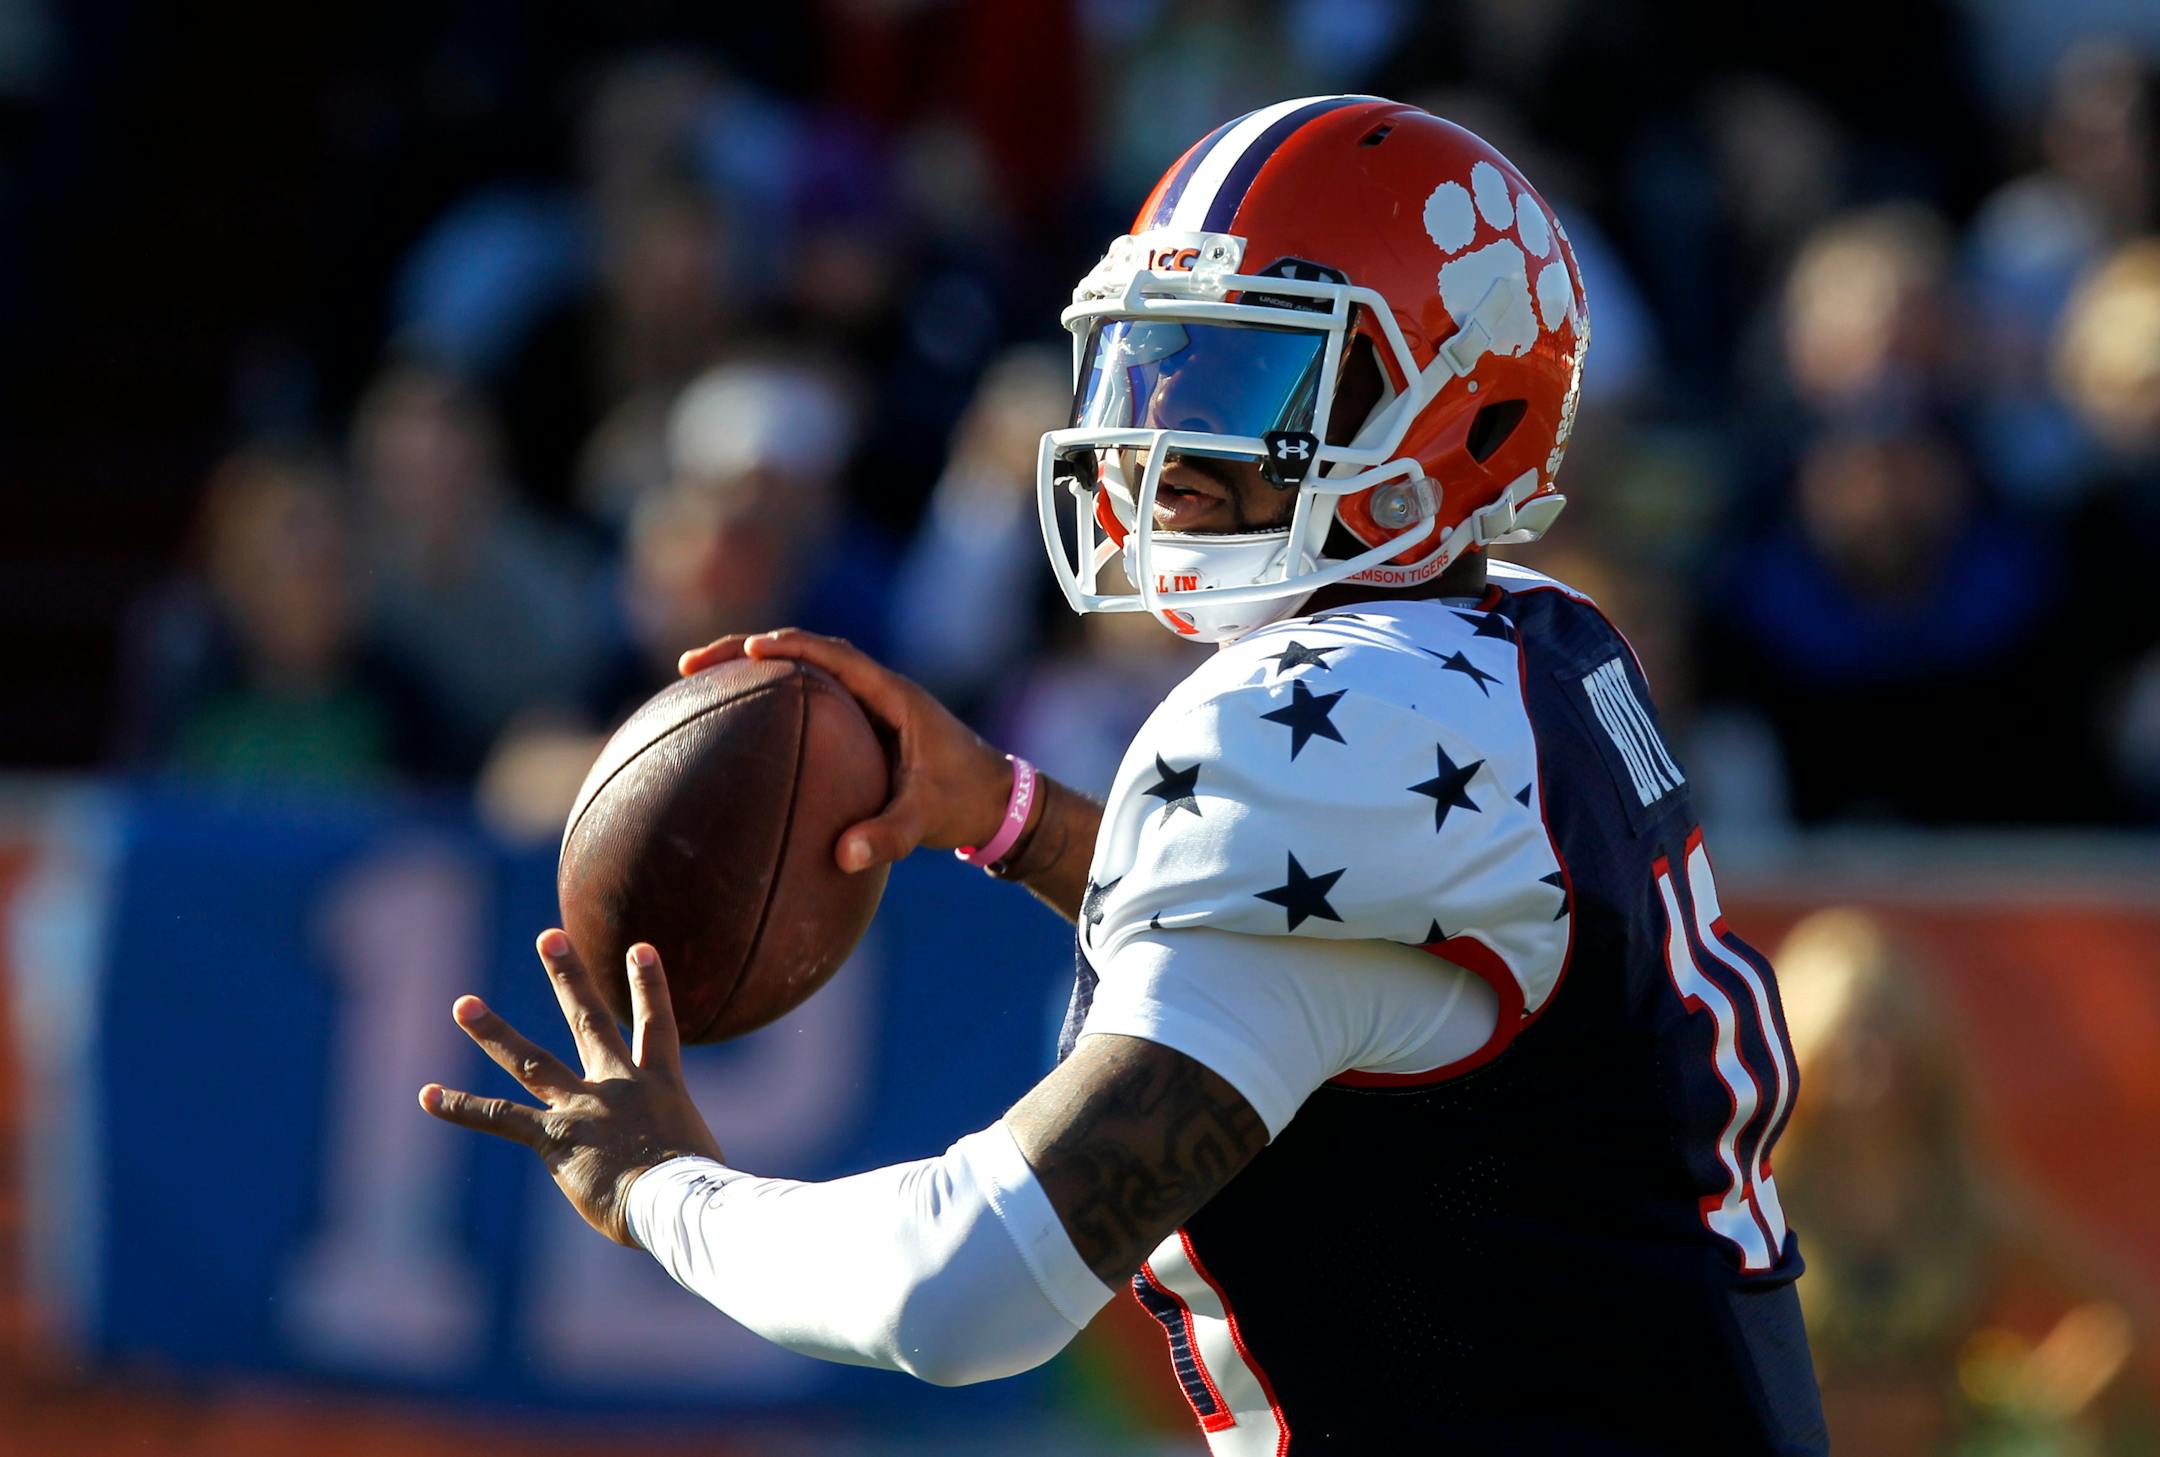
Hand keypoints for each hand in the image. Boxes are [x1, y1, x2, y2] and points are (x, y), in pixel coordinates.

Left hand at [419, 930, 723, 1246]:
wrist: (674, 1198)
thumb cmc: (700, 1192)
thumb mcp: (704, 1161)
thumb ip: (688, 1158)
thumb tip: (702, 1184)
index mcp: (660, 1087)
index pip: (656, 1026)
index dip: (648, 986)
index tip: (639, 948)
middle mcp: (618, 1086)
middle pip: (589, 1021)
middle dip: (568, 977)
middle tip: (550, 937)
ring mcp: (582, 1107)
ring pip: (530, 1061)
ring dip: (494, 1031)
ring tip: (463, 1004)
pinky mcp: (555, 1137)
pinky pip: (501, 1119)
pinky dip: (463, 1106)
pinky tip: (427, 1095)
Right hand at [679, 629, 1014, 872]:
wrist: (996, 802)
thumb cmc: (964, 803)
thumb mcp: (928, 820)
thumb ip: (889, 835)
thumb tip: (843, 855)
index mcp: (893, 696)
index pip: (835, 656)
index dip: (790, 648)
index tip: (748, 651)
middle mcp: (876, 690)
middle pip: (804, 653)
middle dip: (747, 650)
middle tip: (692, 664)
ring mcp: (866, 705)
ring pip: (802, 673)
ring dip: (753, 672)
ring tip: (696, 682)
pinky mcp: (858, 724)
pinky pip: (806, 702)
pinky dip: (770, 703)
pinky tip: (733, 727)